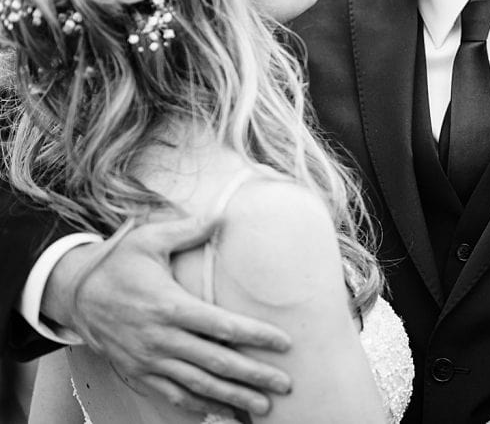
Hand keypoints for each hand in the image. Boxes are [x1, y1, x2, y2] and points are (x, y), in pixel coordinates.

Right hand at [42, 215, 293, 416]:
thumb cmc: (117, 264)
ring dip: (233, 397)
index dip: (255, 336)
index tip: (284, 342)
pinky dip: (201, 406)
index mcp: (169, 306)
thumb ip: (188, 230)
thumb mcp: (148, 239)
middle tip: (285, 384)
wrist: (74, 295)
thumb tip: (222, 215)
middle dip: (253, 374)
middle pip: (216, 362)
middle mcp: (161, 339)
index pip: (222, 326)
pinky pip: (173, 396)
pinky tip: (225, 412)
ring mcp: (149, 361)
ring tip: (264, 407)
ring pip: (198, 385)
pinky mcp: (138, 373)